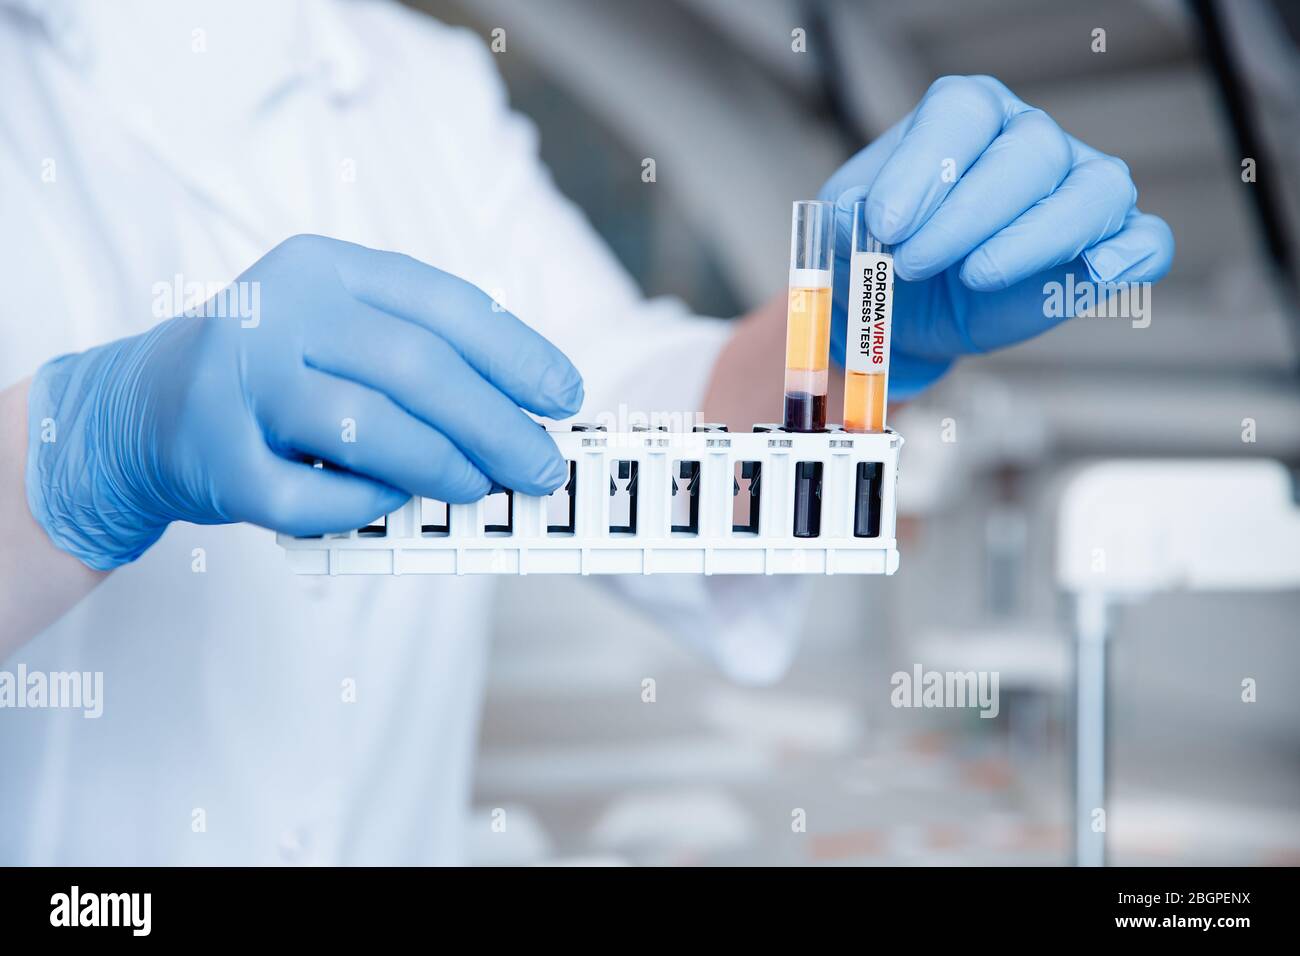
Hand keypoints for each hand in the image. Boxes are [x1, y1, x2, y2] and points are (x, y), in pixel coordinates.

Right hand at [26, 235, 582, 569]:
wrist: (145, 405)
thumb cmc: (278, 370)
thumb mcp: (341, 331)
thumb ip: (423, 355)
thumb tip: (528, 413)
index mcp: (324, 268)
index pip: (443, 304)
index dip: (516, 353)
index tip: (564, 397)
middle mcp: (277, 312)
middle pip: (415, 369)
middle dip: (496, 425)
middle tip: (541, 467)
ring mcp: (238, 385)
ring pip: (367, 430)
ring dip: (443, 466)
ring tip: (481, 486)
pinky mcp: (214, 459)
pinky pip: (313, 498)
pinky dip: (367, 505)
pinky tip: (394, 501)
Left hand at [819, 75, 1174, 395]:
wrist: (899, 310)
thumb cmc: (879, 252)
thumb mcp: (845, 232)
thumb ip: (848, 219)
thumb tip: (854, 214)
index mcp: (967, 115)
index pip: (964, 112)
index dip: (925, 167)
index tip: (884, 225)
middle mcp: (1029, 138)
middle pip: (1030, 151)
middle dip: (967, 215)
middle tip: (912, 264)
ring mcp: (1076, 188)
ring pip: (1093, 190)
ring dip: (1034, 238)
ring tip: (974, 276)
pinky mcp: (1103, 246)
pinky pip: (1145, 239)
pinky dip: (1132, 253)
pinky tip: (1098, 272)